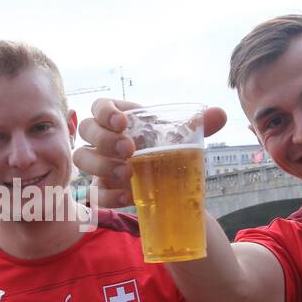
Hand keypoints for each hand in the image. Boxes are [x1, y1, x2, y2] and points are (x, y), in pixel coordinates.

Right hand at [74, 98, 227, 207]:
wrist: (167, 183)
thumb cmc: (167, 150)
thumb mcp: (182, 137)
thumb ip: (200, 125)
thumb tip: (219, 113)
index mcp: (119, 117)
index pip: (99, 105)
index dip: (105, 112)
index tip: (123, 122)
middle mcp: (103, 138)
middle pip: (86, 130)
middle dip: (105, 139)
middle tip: (130, 150)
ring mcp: (99, 164)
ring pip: (82, 158)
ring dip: (102, 165)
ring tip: (129, 173)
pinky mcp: (101, 189)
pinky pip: (94, 192)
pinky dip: (109, 195)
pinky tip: (128, 195)